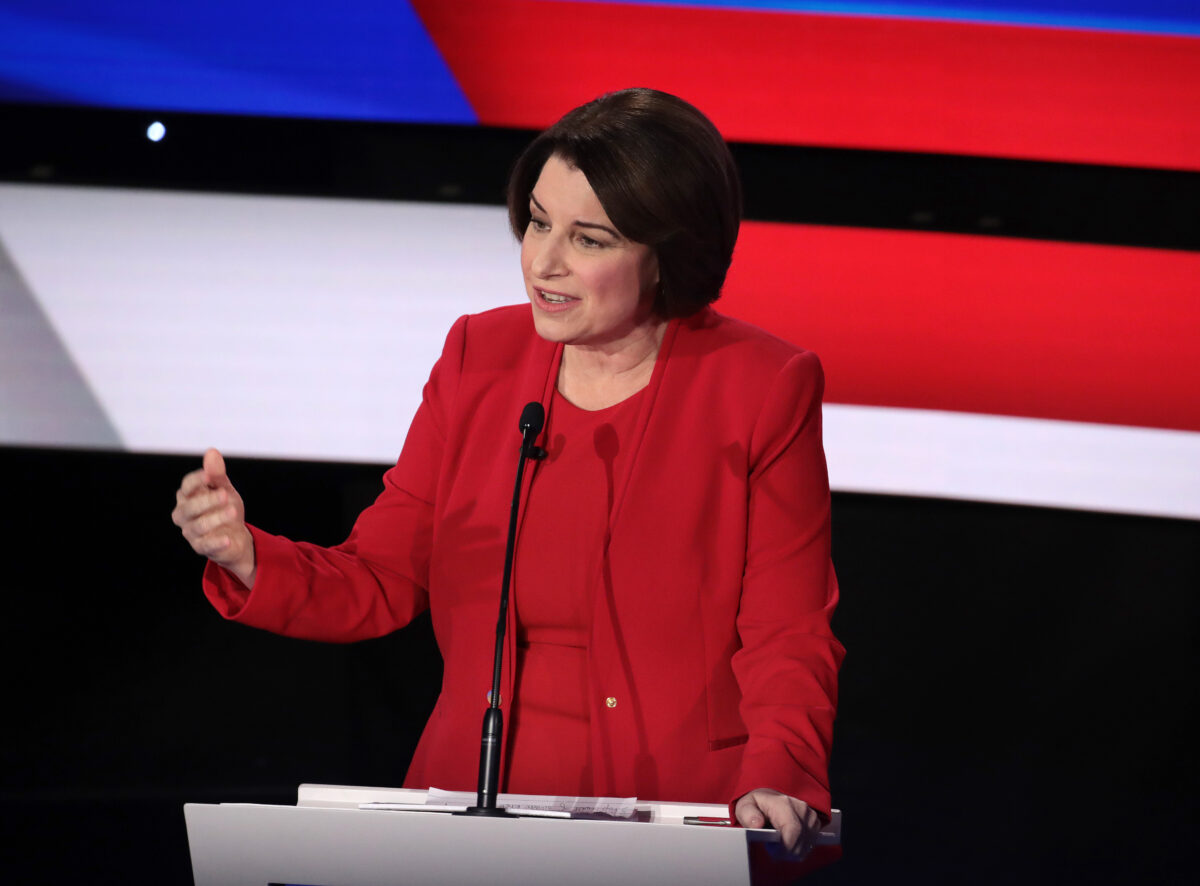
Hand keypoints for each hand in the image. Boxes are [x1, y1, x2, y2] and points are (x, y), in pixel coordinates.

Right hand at [172, 448, 255, 586]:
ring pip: (199, 525)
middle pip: (190, 507)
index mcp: (188, 496)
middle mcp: (184, 514)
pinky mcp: (201, 547)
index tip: (209, 476)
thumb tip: (211, 451)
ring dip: (216, 518)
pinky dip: (217, 542)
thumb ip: (217, 474)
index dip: (196, 480)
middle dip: (208, 501)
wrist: (235, 536)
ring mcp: (191, 532)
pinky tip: (228, 539)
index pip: (186, 486)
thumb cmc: (225, 508)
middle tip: (226, 495)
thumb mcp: (224, 489)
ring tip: (233, 512)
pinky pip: (206, 545)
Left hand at [734, 788, 820, 859]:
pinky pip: (810, 843)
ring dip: (792, 850)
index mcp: (784, 804)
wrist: (769, 798)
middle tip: (772, 849)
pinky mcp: (815, 822)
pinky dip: (799, 848)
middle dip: (786, 852)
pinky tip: (788, 842)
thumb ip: (748, 815)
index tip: (772, 851)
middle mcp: (801, 808)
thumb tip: (757, 824)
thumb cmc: (757, 804)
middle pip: (801, 841)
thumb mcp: (745, 806)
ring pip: (806, 845)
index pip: (793, 831)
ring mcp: (810, 815)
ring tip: (778, 844)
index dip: (785, 848)